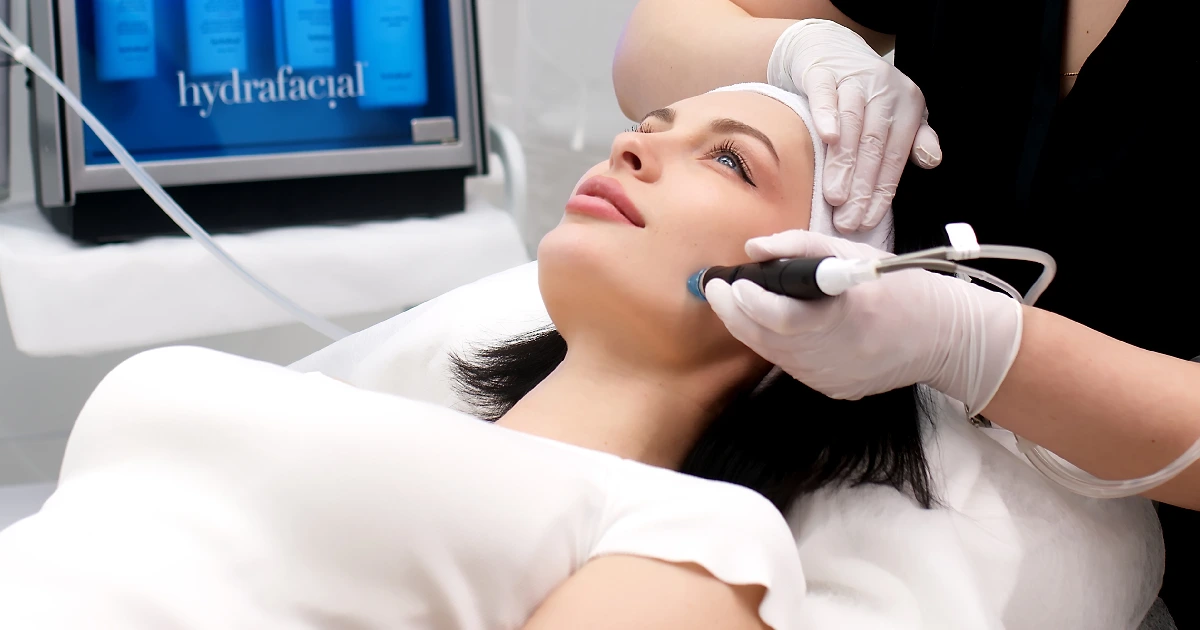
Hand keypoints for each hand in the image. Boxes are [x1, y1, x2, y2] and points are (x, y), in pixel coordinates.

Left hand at [705, 230, 1021, 412]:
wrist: (945, 337)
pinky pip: (792, 366)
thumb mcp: (854, 252)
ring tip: (738, 303)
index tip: (726, 282)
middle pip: (765, 339)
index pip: (778, 317)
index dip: (746, 301)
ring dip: (751, 329)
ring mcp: (832, 377)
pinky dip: (777, 346)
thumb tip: (753, 249)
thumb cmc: (901, 287)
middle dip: (733, 313)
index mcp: (844, 315)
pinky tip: (774, 326)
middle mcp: (835, 353)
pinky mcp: (833, 389)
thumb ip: (800, 246)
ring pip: (773, 355)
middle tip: (716, 290)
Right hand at [768, 20, 941, 232]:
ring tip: (834, 197)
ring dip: (843, 163)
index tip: (868, 219)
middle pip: (873, 145)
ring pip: (851, 125)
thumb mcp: (899, 112)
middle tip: (848, 219)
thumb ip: (916, 139)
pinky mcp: (824, 72)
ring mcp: (854, 79)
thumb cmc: (866, 91)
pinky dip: (826, 115)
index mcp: (906, 105)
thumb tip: (932, 161)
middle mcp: (883, 90)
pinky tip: (826, 137)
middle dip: (861, 187)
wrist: (831, 49)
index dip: (882, 191)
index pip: (895, 156)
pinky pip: (826, 95)